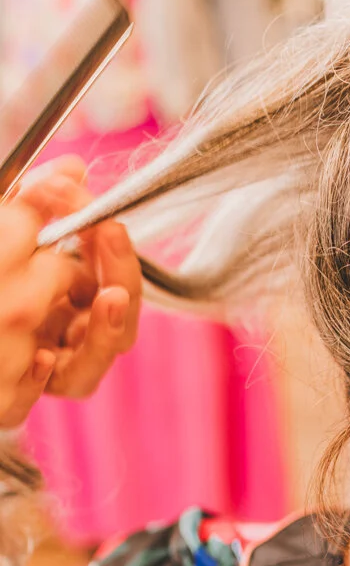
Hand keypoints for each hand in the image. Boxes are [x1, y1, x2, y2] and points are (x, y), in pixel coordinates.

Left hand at [0, 158, 141, 427]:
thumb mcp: (8, 231)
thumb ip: (41, 204)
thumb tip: (72, 165)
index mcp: (72, 306)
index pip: (115, 286)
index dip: (117, 254)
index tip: (106, 217)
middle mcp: (64, 343)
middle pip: (117, 331)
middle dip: (122, 281)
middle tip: (108, 235)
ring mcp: (41, 374)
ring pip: (85, 375)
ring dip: (102, 336)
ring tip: (106, 299)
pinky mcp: (10, 400)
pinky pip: (33, 400)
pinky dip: (40, 381)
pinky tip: (40, 358)